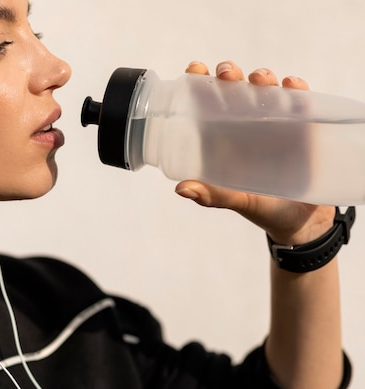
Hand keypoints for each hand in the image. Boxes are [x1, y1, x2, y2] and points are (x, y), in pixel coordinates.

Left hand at [176, 61, 334, 244]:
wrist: (302, 222)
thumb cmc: (263, 210)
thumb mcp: (237, 201)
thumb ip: (213, 196)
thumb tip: (181, 189)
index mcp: (221, 139)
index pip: (205, 102)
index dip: (198, 82)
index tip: (194, 69)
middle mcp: (245, 126)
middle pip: (234, 89)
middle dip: (229, 74)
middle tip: (227, 75)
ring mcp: (274, 124)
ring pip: (265, 90)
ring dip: (261, 78)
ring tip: (259, 80)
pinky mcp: (302, 127)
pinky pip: (299, 102)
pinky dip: (296, 90)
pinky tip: (292, 87)